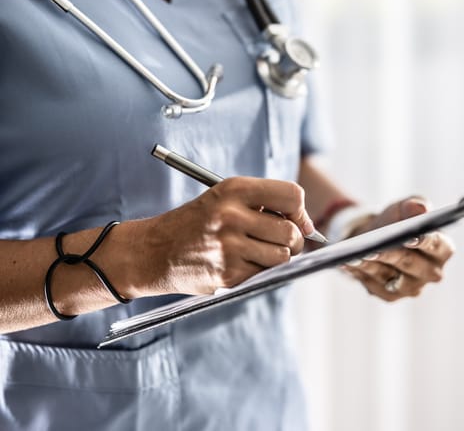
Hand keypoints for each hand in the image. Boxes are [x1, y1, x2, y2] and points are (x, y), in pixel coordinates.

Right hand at [124, 177, 312, 295]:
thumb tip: (310, 228)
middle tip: (281, 241)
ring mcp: (229, 246)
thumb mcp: (226, 198)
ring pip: (283, 255)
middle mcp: (231, 215)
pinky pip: (264, 273)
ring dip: (278, 257)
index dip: (300, 211)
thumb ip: (267, 205)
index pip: (292, 195)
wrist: (153, 251)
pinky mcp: (227, 274)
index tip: (297, 220)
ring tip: (258, 251)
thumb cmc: (199, 223)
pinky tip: (240, 263)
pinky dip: (259, 270)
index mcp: (234, 190)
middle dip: (294, 239)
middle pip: (291, 231)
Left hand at [341, 198, 454, 301]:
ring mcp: (411, 287)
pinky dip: (360, 273)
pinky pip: (374, 286)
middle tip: (375, 248)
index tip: (411, 238)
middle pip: (412, 265)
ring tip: (356, 255)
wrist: (374, 237)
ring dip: (372, 265)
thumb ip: (415, 205)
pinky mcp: (391, 296)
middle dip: (393, 256)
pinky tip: (347, 263)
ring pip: (391, 277)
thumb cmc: (396, 222)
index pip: (439, 247)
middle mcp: (432, 272)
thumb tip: (421, 209)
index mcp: (442, 249)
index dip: (426, 243)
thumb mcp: (404, 208)